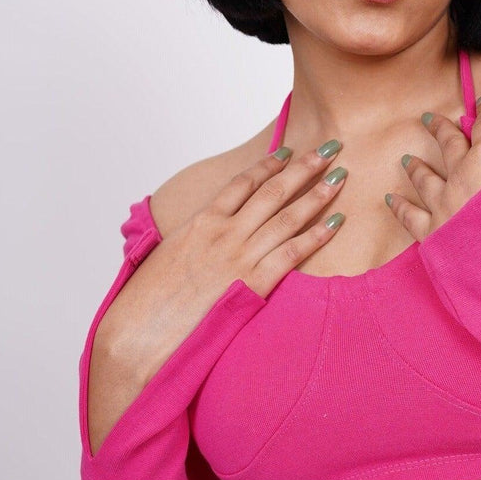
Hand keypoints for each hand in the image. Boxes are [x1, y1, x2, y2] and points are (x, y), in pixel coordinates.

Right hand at [95, 142, 349, 385]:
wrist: (140, 330)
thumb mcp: (165, 258)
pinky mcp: (252, 283)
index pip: (242, 183)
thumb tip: (197, 239)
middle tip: (329, 149)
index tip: (288, 151)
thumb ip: (190, 242)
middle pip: (272, 191)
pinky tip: (338, 221)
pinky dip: (318, 235)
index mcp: (200, 221)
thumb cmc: (146, 301)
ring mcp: (239, 255)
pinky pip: (292, 252)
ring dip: (318, 192)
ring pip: (287, 215)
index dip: (268, 165)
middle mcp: (223, 232)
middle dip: (304, 167)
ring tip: (341, 174)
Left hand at [386, 95, 480, 268]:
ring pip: (424, 177)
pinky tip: (390, 199)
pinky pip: (410, 215)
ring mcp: (444, 204)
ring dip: (416, 165)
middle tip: (429, 118)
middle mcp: (460, 174)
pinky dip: (399, 205)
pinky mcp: (434, 233)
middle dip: (440, 127)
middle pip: (448, 143)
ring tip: (406, 159)